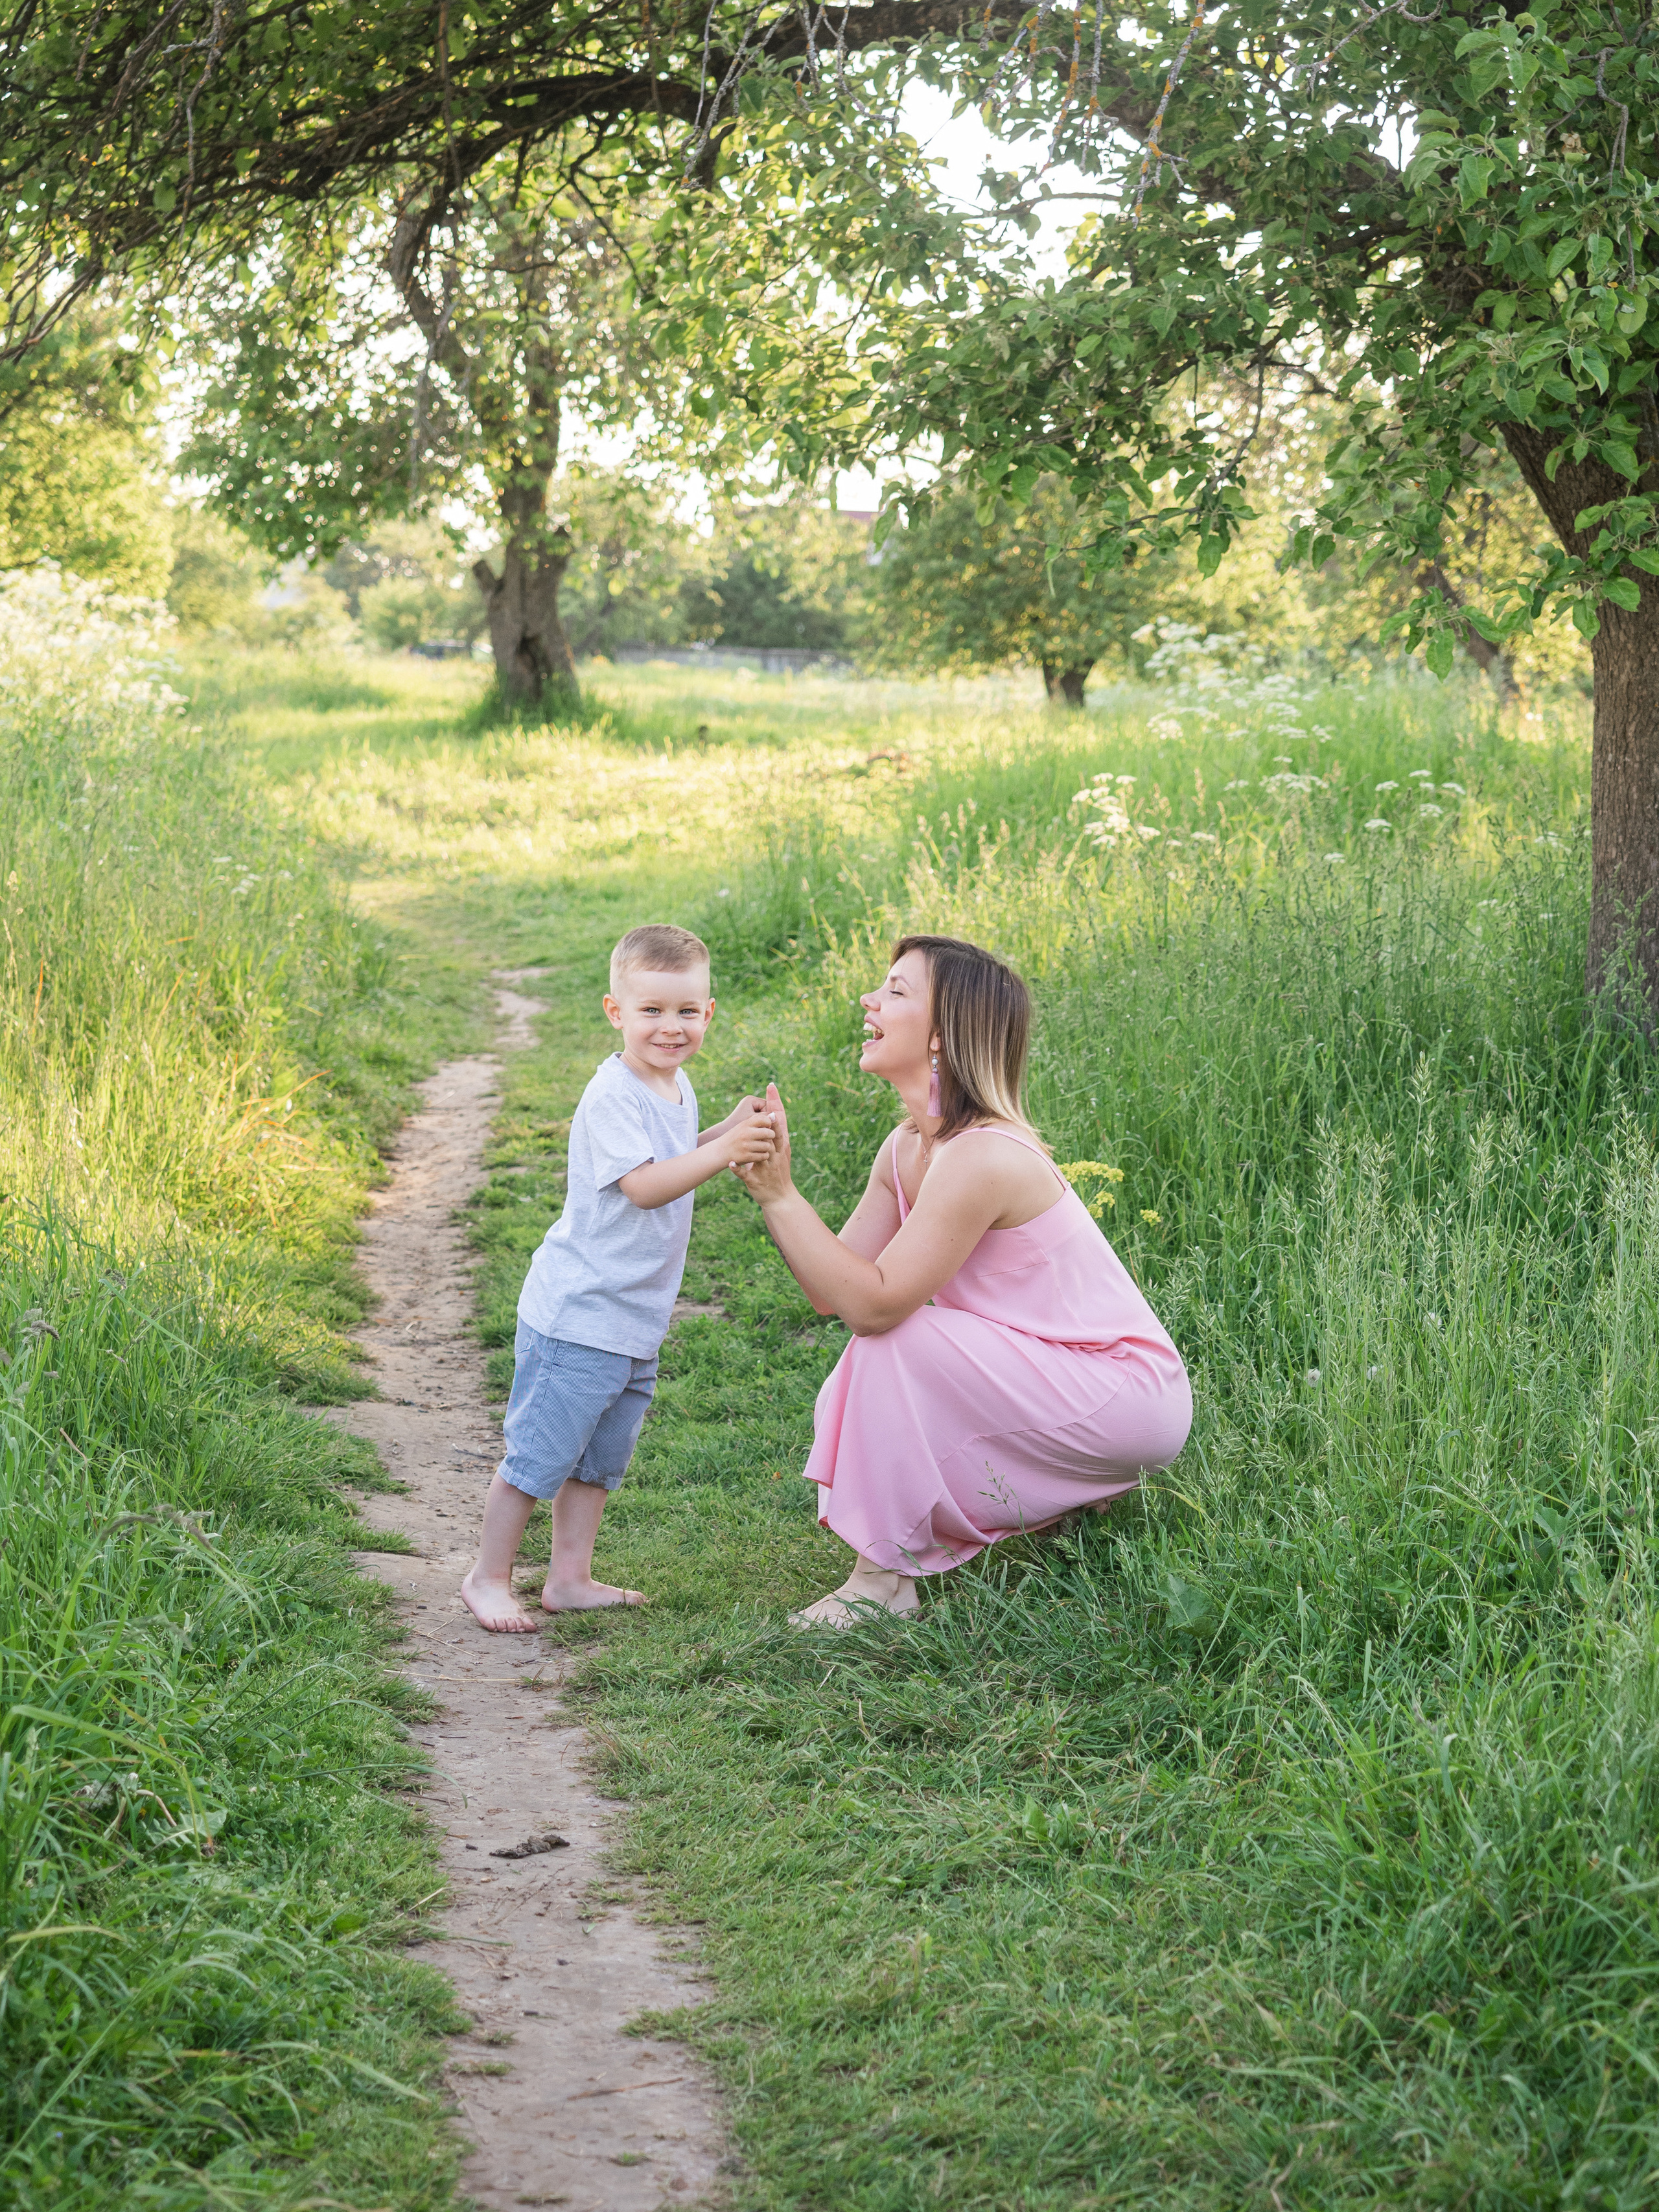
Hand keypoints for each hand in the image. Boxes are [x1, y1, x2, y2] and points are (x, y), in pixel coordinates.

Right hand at [712, 1108, 776, 1171]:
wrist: (721, 1151)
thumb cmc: (736, 1137)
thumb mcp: (743, 1125)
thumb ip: (757, 1120)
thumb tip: (773, 1115)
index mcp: (745, 1124)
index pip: (764, 1119)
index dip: (769, 1123)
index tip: (767, 1127)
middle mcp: (745, 1134)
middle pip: (769, 1133)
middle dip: (771, 1136)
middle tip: (769, 1138)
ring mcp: (746, 1146)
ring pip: (767, 1146)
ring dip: (767, 1147)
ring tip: (763, 1146)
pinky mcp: (746, 1157)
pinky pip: (763, 1156)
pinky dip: (764, 1156)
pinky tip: (760, 1154)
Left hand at [734, 1082, 793, 1204]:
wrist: (781, 1199)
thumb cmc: (779, 1175)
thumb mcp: (779, 1155)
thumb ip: (774, 1138)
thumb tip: (771, 1117)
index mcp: (781, 1148)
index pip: (779, 1122)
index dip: (776, 1104)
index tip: (772, 1086)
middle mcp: (776, 1155)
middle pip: (774, 1131)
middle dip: (770, 1114)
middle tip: (767, 1094)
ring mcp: (767, 1168)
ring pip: (762, 1151)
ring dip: (755, 1142)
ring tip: (748, 1129)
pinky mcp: (756, 1180)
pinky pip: (746, 1174)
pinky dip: (738, 1169)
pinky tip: (731, 1163)